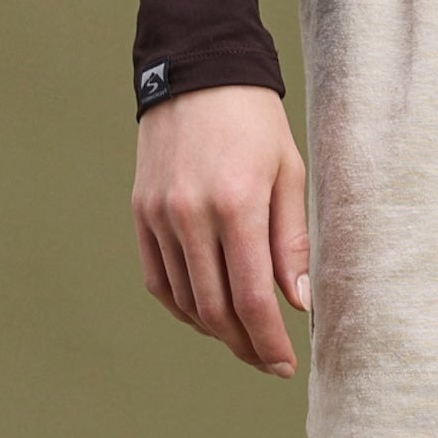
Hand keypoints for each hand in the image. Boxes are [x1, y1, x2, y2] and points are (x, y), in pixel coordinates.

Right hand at [133, 84, 310, 376]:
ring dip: (216, 330)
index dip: (269, 340)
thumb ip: (292, 240)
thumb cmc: (255, 122)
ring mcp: (159, 217)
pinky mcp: (141, 215)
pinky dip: (184, 307)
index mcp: (236, 203)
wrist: (198, 73)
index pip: (250, 297)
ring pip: (185, 301)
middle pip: (214, 310)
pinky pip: (159, 281)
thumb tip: (297, 303)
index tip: (287, 364)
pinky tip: (208, 313)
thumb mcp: (288, 171)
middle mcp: (190, 216)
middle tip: (270, 360)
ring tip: (246, 337)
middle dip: (245, 345)